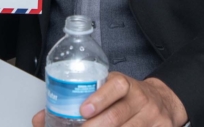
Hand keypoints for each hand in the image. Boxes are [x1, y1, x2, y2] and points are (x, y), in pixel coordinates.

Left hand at [31, 74, 186, 126]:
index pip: (116, 86)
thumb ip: (80, 99)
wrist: (163, 101)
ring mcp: (152, 117)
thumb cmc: (127, 96)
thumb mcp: (107, 89)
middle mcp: (141, 99)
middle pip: (116, 116)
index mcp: (126, 84)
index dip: (99, 98)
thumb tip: (40, 119)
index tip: (83, 110)